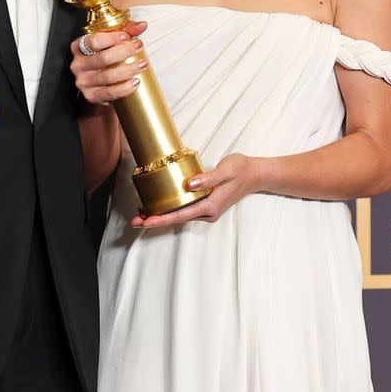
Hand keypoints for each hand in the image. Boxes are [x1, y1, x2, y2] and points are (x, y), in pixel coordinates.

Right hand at [70, 20, 147, 104]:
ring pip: (108, 76)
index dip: (112, 38)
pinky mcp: (91, 96)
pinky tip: (135, 82)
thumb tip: (142, 25)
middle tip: (138, 47)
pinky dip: (125, 88)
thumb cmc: (105, 59)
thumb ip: (126, 31)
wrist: (98, 85)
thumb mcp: (111, 42)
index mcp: (79, 47)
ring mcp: (83, 82)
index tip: (127, 37)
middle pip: (103, 58)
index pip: (93, 41)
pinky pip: (110, 93)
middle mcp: (78, 65)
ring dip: (129, 69)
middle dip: (125, 51)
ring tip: (142, 64)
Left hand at [131, 154, 263, 228]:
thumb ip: (208, 178)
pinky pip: (184, 210)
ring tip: (140, 214)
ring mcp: (207, 210)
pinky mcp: (205, 205)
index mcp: (211, 206)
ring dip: (161, 215)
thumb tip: (190, 184)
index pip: (181, 215)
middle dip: (156, 220)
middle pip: (177, 218)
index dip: (162, 219)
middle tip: (135, 221)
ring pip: (179, 215)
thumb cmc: (241, 170)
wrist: (255, 174)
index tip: (147, 221)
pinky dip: (170, 210)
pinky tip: (158, 206)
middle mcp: (207, 212)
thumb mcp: (226, 170)